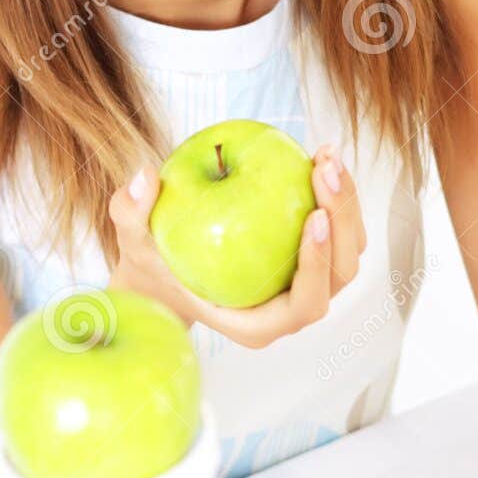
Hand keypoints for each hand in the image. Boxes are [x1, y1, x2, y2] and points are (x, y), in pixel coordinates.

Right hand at [106, 143, 366, 348]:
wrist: (166, 267)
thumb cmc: (150, 261)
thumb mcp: (130, 237)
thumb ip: (129, 212)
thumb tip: (143, 176)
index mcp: (257, 324)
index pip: (304, 305)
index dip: (319, 268)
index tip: (313, 217)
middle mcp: (289, 310)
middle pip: (340, 275)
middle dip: (343, 221)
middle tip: (323, 170)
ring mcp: (305, 284)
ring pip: (348, 251)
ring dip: (346, 202)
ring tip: (325, 155)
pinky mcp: (312, 257)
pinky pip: (337, 228)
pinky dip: (337, 193)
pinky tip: (319, 153)